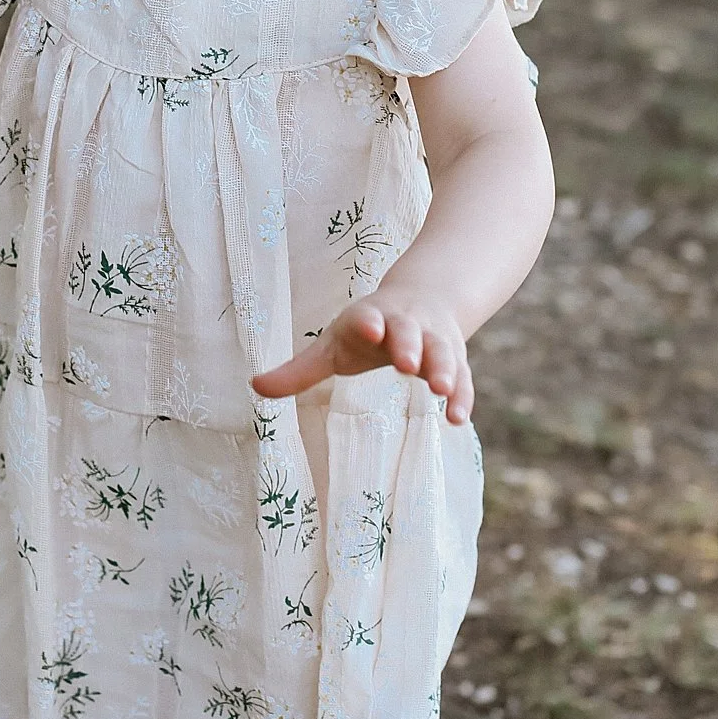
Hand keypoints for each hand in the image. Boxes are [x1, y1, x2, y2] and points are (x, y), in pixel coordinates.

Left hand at [251, 287, 473, 423]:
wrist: (423, 299)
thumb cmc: (367, 330)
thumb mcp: (333, 346)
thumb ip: (300, 370)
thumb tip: (254, 388)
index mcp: (370, 318)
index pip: (368, 317)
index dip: (368, 323)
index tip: (369, 329)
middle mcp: (405, 324)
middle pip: (408, 331)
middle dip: (408, 346)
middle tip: (406, 365)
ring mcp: (433, 339)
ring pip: (441, 351)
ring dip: (443, 369)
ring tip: (442, 391)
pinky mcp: (455, 358)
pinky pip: (462, 376)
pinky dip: (462, 395)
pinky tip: (458, 419)